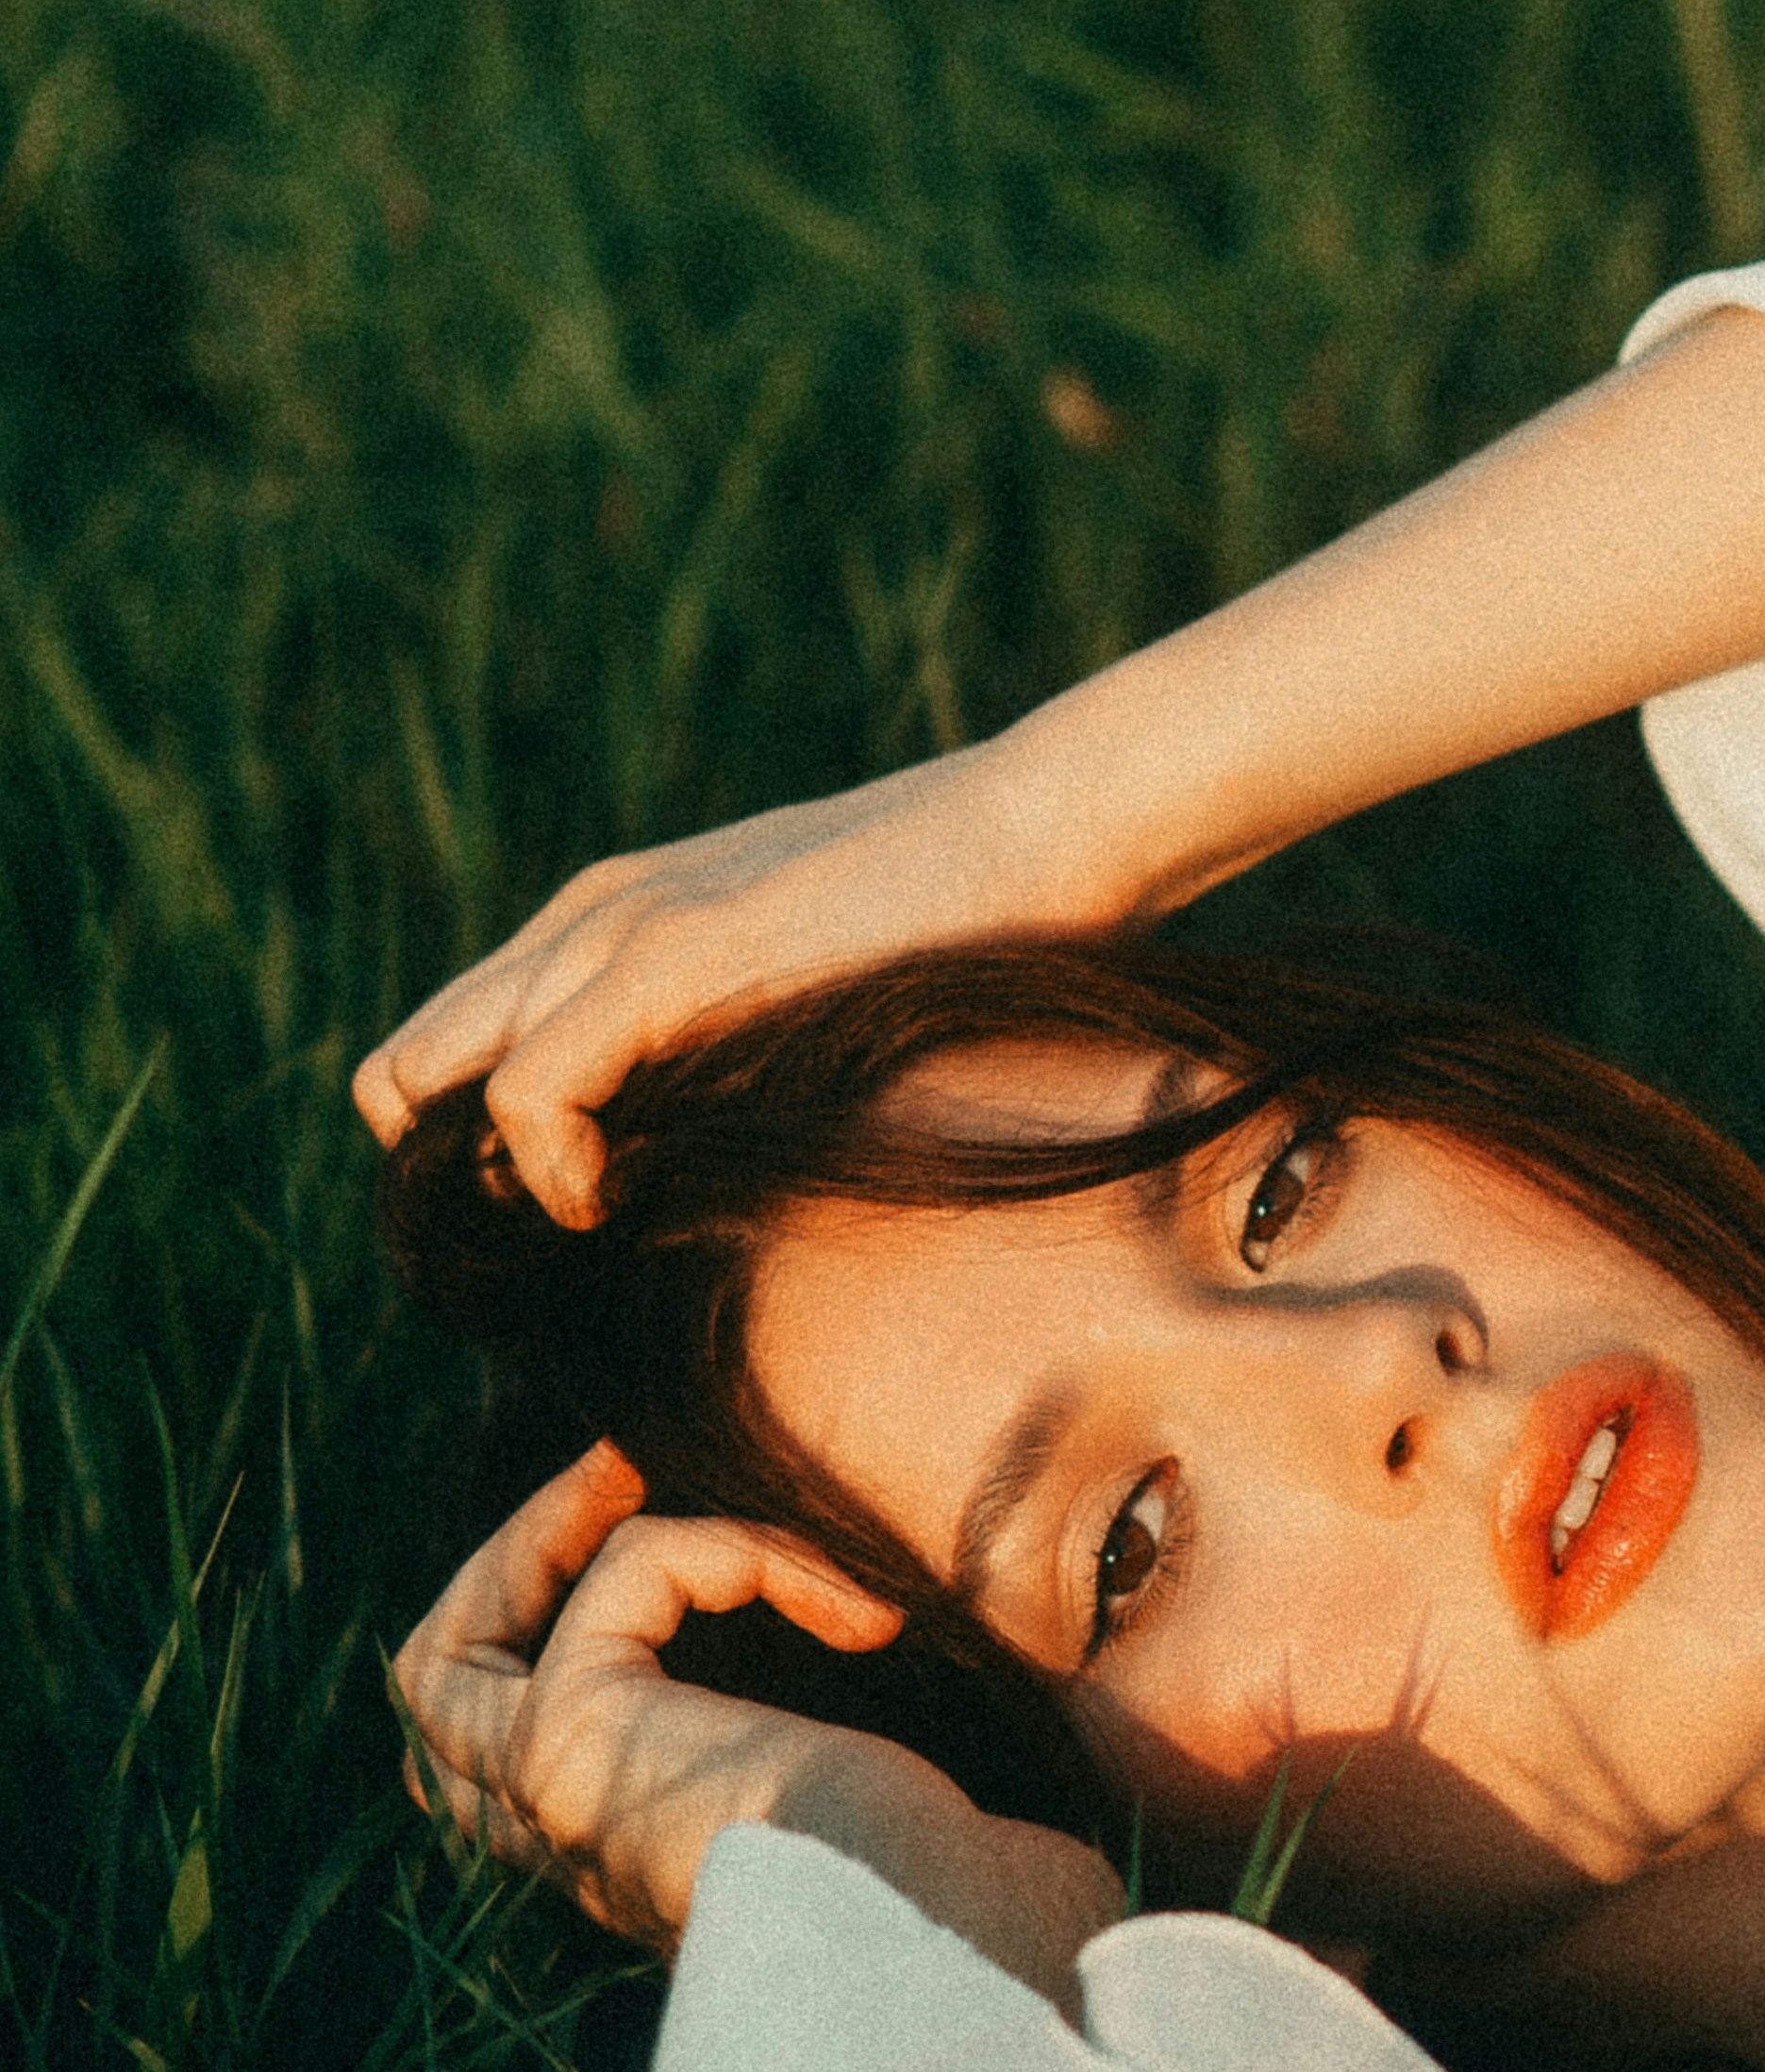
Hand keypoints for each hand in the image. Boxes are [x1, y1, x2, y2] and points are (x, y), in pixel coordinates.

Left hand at [350, 732, 1090, 1226]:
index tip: (575, 1225)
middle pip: (405, 1073)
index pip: (455, 1054)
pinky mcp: (665, 963)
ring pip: (425, 1084)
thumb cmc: (983, 928)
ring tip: (589, 1233)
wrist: (1053, 823)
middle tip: (558, 1247)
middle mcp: (587, 918)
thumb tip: (725, 1170)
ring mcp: (615, 933)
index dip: (475, 1160)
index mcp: (615, 921)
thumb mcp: (823, 994)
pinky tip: (610, 1209)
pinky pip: (524, 1096)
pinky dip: (542, 1178)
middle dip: (448, 1181)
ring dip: (483, 1188)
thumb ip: (744, 1052)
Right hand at [392, 1440, 1121, 2000]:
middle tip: (607, 1484)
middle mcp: (562, 1848)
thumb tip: (859, 1633)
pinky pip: (631, 1574)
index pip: (488, 1764)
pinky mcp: (573, 1738)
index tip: (640, 1546)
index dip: (534, 1640)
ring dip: (541, 1531)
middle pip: (435, 1696)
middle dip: (502, 1572)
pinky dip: (742, 1549)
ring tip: (633, 1467)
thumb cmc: (948, 1909)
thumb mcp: (855, 1814)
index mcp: (616, 1870)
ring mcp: (546, 1796)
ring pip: (454, 1646)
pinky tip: (851, 1609)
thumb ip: (795, 1745)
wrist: (956, 1953)